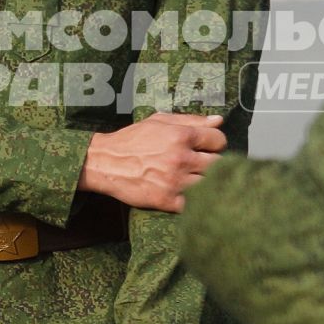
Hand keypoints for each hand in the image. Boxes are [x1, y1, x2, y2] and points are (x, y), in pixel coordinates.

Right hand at [79, 113, 225, 212]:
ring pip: (210, 184)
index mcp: (181, 135)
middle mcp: (180, 158)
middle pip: (219, 163)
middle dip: (213, 163)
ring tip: (195, 179)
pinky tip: (187, 194)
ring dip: (206, 182)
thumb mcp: (159, 121)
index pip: (219, 140)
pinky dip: (194, 201)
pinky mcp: (167, 200)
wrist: (104, 163)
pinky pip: (194, 203)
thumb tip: (219, 121)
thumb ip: (190, 120)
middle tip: (202, 164)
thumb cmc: (132, 140)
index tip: (207, 148)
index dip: (216, 144)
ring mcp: (175, 181)